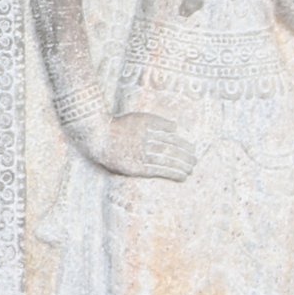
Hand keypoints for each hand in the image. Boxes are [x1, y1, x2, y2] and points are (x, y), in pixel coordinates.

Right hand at [79, 111, 195, 180]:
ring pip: (167, 160)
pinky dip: (172, 173)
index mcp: (147, 126)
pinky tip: (181, 176)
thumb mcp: (138, 118)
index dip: (183, 144)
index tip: (192, 149)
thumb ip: (156, 122)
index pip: (171, 137)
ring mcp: (141, 154)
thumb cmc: (119, 127)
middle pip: (171, 148)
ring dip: (182, 166)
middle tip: (195, 160)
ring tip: (191, 170)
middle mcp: (145, 139)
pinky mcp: (137, 167)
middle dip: (185, 155)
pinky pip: (159, 170)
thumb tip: (175, 127)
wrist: (98, 138)